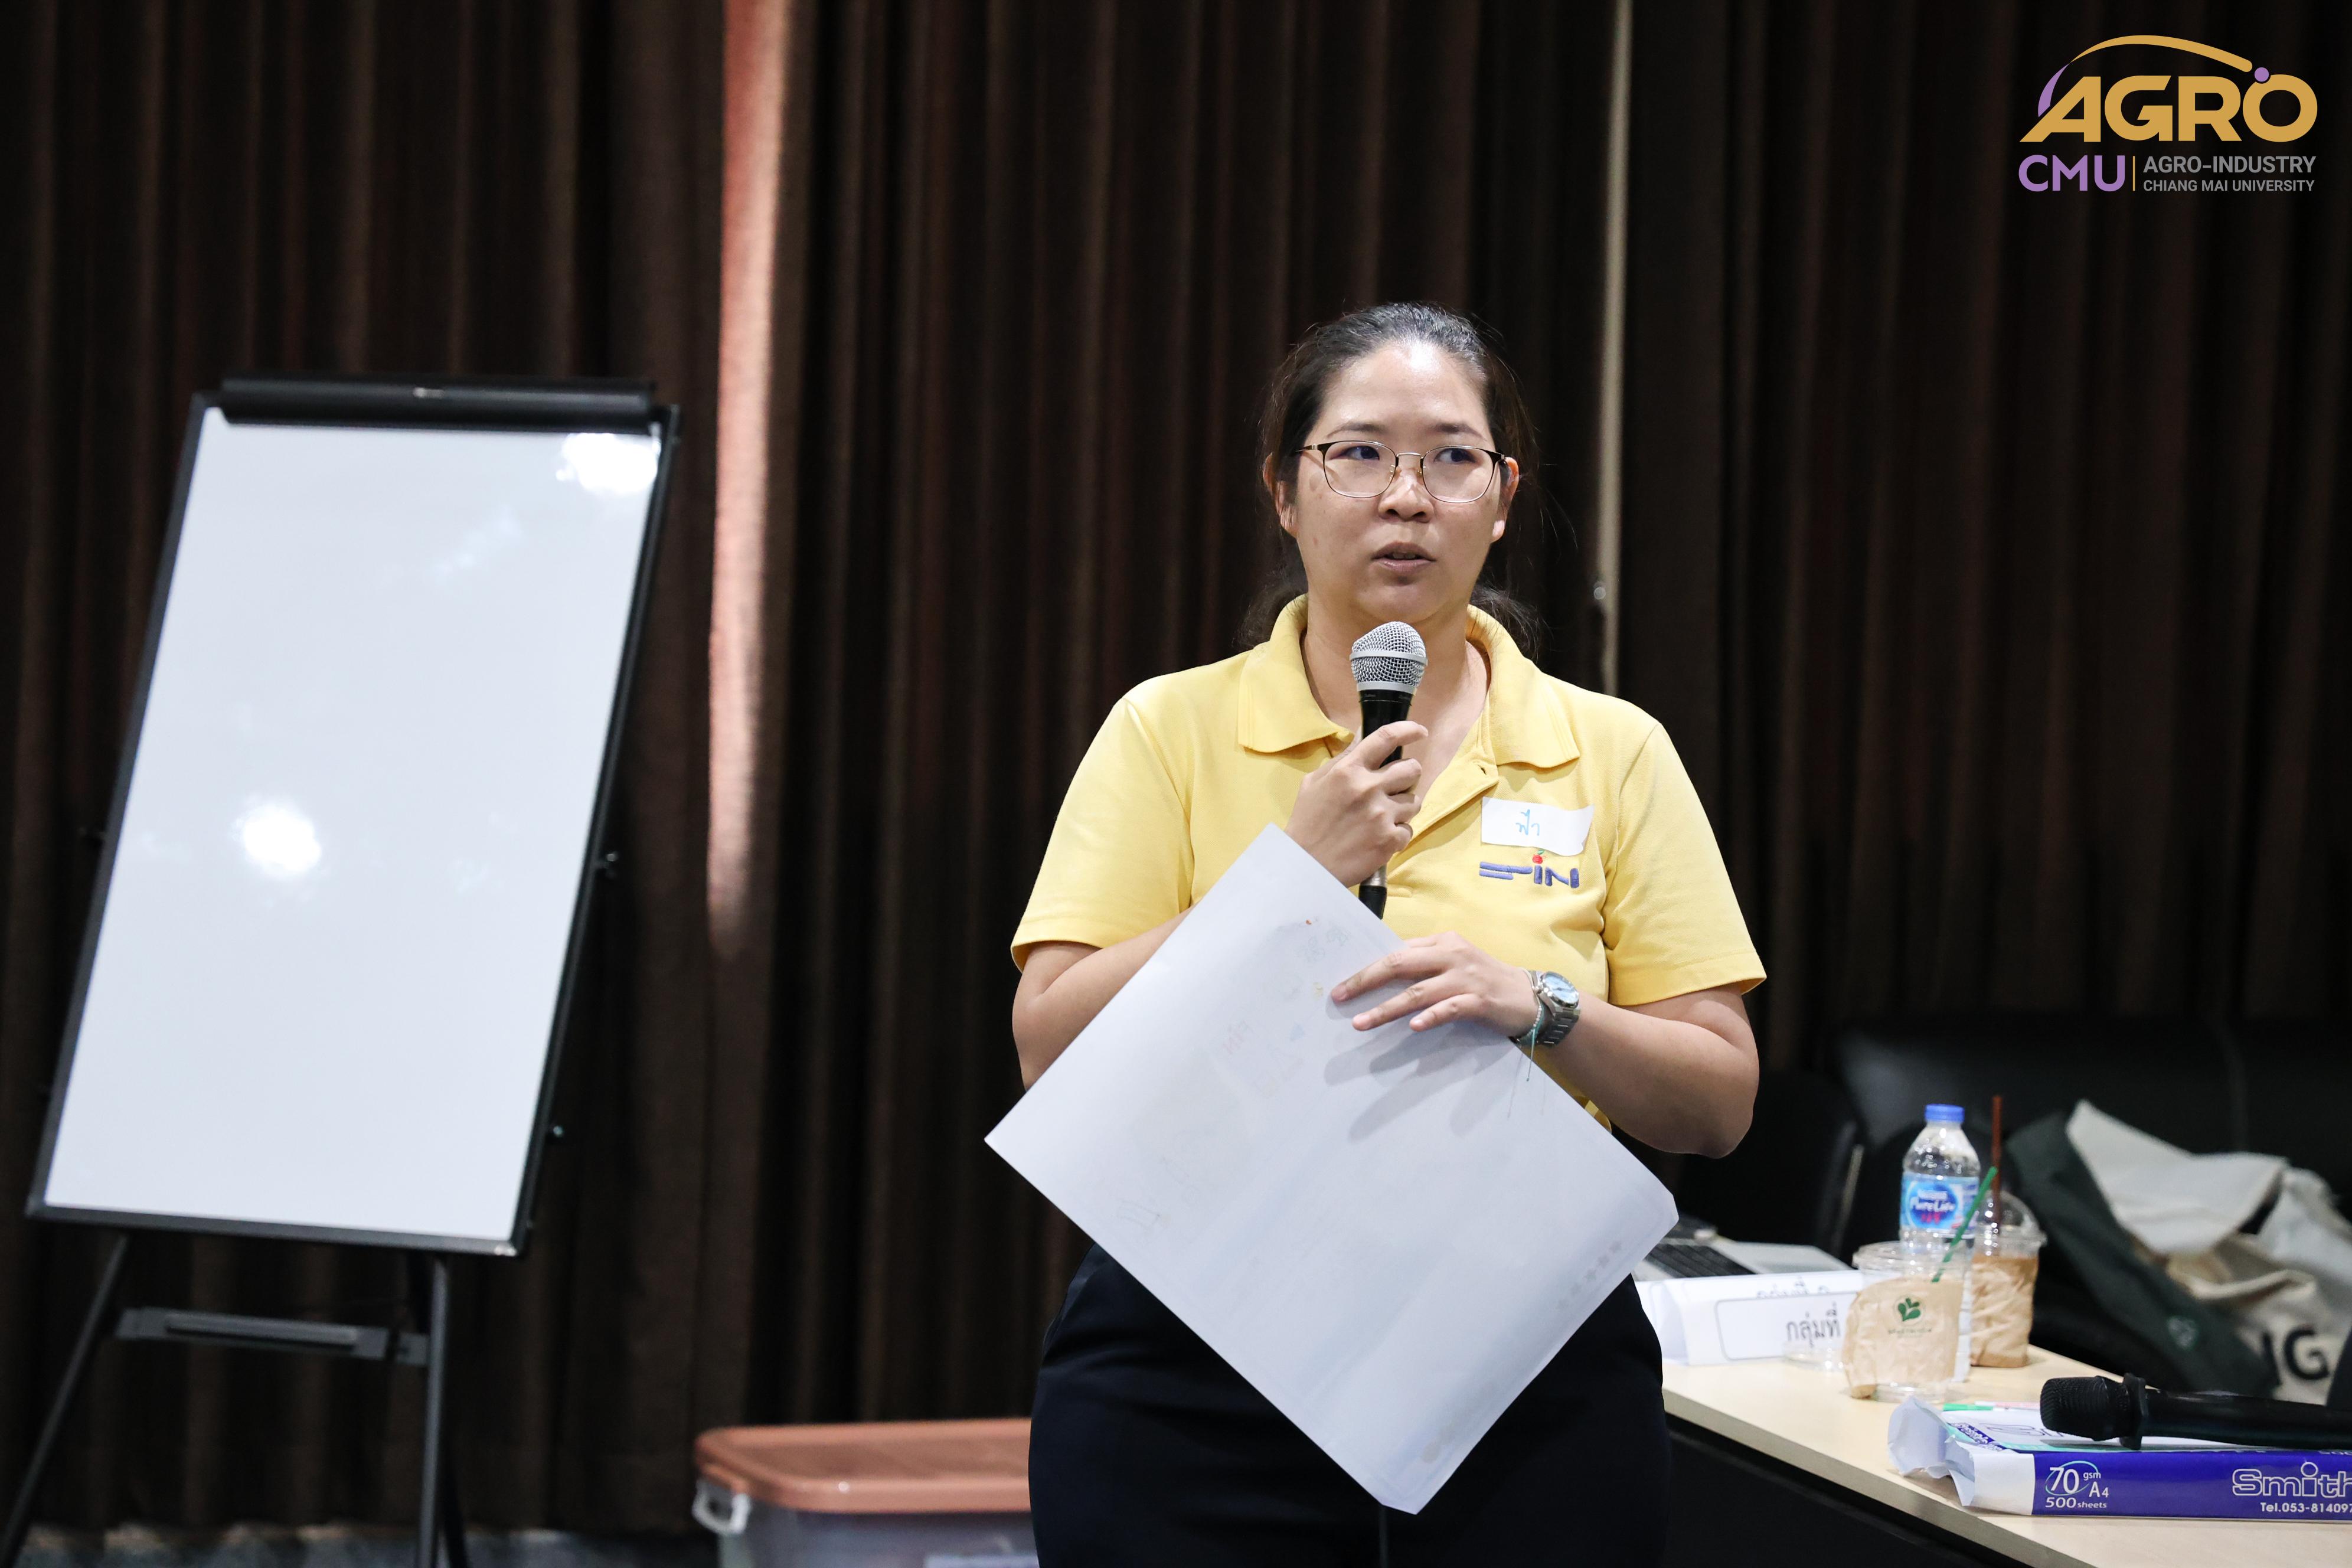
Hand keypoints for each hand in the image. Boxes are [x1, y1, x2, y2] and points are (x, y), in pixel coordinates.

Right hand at [1288, 721, 1425, 885]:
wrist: (1306, 865)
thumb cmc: (1307, 821)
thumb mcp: (1314, 782)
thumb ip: (1342, 759)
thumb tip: (1363, 737)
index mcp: (1348, 770)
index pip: (1387, 737)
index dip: (1409, 730)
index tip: (1420, 732)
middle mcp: (1368, 788)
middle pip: (1412, 769)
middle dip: (1407, 776)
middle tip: (1394, 787)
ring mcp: (1381, 815)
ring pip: (1415, 801)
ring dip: (1402, 807)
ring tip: (1382, 817)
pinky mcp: (1390, 840)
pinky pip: (1408, 829)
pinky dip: (1397, 834)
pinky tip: (1379, 837)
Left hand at [1328, 932, 1542, 1037]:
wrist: (1528, 995)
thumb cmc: (1483, 980)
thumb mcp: (1452, 964)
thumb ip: (1423, 965)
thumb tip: (1380, 975)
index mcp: (1441, 942)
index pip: (1395, 951)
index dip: (1366, 967)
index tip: (1342, 984)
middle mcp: (1451, 955)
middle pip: (1400, 964)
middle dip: (1366, 981)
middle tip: (1340, 997)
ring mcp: (1466, 977)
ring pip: (1418, 991)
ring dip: (1387, 1008)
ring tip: (1361, 1022)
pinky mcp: (1480, 1000)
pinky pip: (1450, 1008)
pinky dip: (1431, 1016)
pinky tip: (1413, 1027)